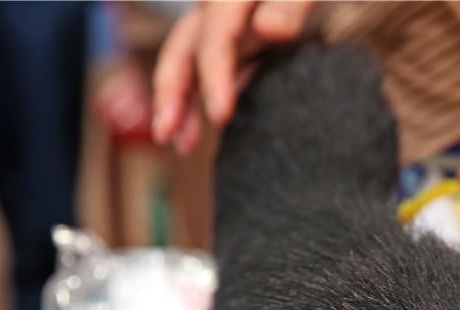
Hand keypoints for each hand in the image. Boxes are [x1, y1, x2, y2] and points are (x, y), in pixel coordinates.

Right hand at [152, 1, 315, 153]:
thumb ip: (293, 3)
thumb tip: (269, 28)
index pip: (215, 38)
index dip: (213, 77)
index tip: (220, 116)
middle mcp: (220, 10)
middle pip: (184, 50)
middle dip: (172, 93)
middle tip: (165, 134)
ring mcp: (226, 28)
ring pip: (192, 67)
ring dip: (181, 105)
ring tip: (180, 146)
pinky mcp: (239, 45)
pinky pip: (212, 75)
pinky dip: (204, 102)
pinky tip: (197, 134)